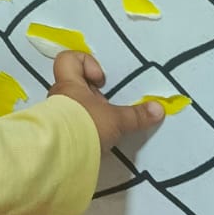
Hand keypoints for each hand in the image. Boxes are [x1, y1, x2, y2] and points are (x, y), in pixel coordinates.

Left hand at [48, 51, 163, 152]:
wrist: (61, 155)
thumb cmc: (85, 125)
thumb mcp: (115, 120)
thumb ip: (136, 115)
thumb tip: (158, 109)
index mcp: (70, 84)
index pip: (68, 59)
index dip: (85, 63)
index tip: (100, 81)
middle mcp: (59, 97)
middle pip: (74, 85)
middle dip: (93, 96)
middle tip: (106, 107)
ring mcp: (54, 116)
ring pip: (72, 107)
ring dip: (88, 114)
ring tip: (103, 126)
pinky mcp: (56, 134)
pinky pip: (70, 125)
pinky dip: (82, 130)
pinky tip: (94, 140)